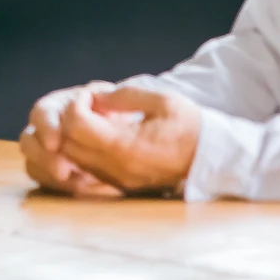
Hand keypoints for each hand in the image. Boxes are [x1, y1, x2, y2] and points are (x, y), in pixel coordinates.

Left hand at [22, 82, 200, 196]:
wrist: (212, 160)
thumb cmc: (191, 127)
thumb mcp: (162, 101)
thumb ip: (123, 96)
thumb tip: (94, 97)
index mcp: (127, 147)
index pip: (76, 124)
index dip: (77, 103)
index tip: (93, 93)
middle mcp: (117, 169)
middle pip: (67, 144)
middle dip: (70, 119)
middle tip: (91, 104)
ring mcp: (118, 181)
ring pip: (73, 159)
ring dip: (75, 135)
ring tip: (98, 118)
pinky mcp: (121, 186)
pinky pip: (87, 168)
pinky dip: (85, 149)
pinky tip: (103, 134)